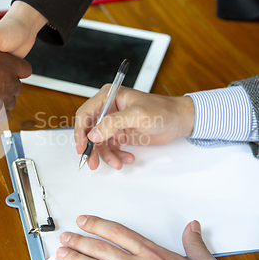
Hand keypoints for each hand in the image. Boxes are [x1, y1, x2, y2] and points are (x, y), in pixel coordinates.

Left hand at [57, 216, 226, 259]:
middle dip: (80, 241)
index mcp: (153, 254)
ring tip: (62, 253)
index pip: (117, 232)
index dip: (97, 224)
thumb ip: (195, 244)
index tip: (84, 221)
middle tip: (65, 237)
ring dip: (76, 259)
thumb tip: (192, 227)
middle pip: (101, 248)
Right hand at [74, 85, 194, 169]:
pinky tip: (127, 158)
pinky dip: (117, 156)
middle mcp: (108, 109)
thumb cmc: (162, 110)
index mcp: (109, 97)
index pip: (85, 114)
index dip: (80, 131)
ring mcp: (113, 123)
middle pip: (89, 131)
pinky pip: (111, 148)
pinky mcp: (120, 134)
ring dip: (107, 155)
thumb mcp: (137, 115)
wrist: (179, 121)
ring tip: (117, 163)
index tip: (82, 147)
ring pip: (100, 143)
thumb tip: (94, 134)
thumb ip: (113, 123)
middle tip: (92, 161)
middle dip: (92, 148)